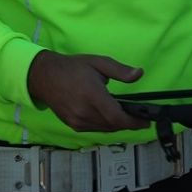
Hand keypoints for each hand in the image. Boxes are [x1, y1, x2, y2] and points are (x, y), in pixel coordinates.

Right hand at [26, 50, 150, 132]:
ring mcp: (77, 121)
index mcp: (92, 96)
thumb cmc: (73, 67)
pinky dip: (106, 125)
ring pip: (104, 129)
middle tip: (140, 117)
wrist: (44, 77)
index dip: (133, 122)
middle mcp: (84, 112)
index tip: (147, 122)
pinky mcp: (73, 125)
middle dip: (128, 123)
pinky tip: (110, 116)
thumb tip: (139, 74)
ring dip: (117, 125)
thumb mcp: (98, 62)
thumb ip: (120, 70)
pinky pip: (95, 128)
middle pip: (113, 125)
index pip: (116, 117)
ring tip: (127, 116)